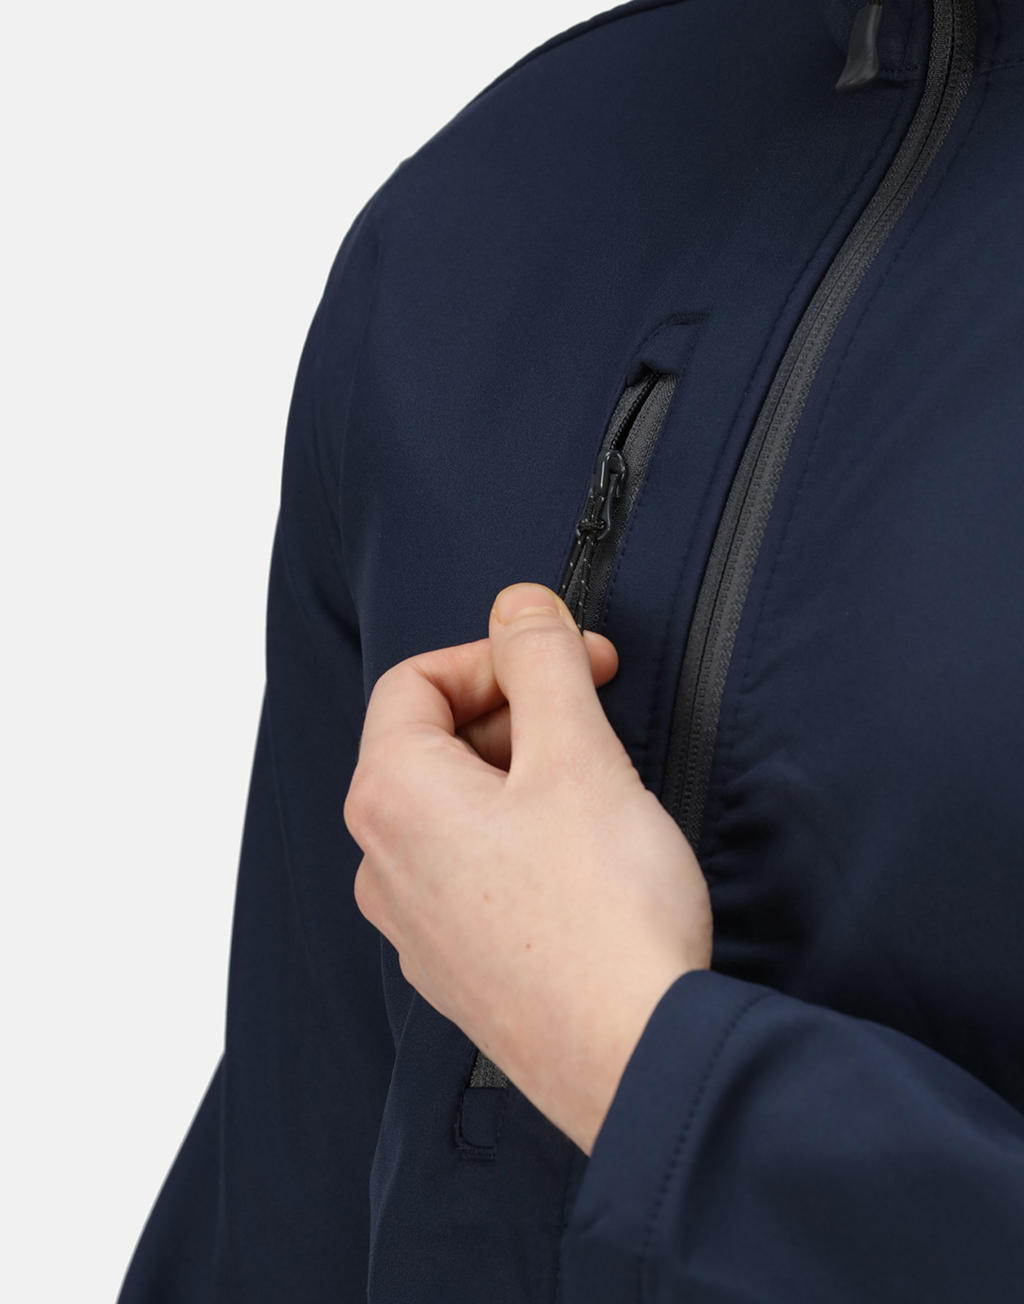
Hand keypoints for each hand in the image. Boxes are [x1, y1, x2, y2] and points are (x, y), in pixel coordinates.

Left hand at [344, 581, 711, 1154]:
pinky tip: (581, 861)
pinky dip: (517, 839)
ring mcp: (413, 924)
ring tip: (595, 790)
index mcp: (392, 797)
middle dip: (514, 712)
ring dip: (519, 775)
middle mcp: (382, 862)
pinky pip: (469, 871)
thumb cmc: (604, 913)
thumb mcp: (577, 752)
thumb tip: (518, 605)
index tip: (568, 659)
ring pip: (453, 808)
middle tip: (593, 714)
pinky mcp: (454, 968)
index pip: (416, 681)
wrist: (636, 1058)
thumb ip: (541, 660)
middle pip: (431, 743)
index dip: (498, 653)